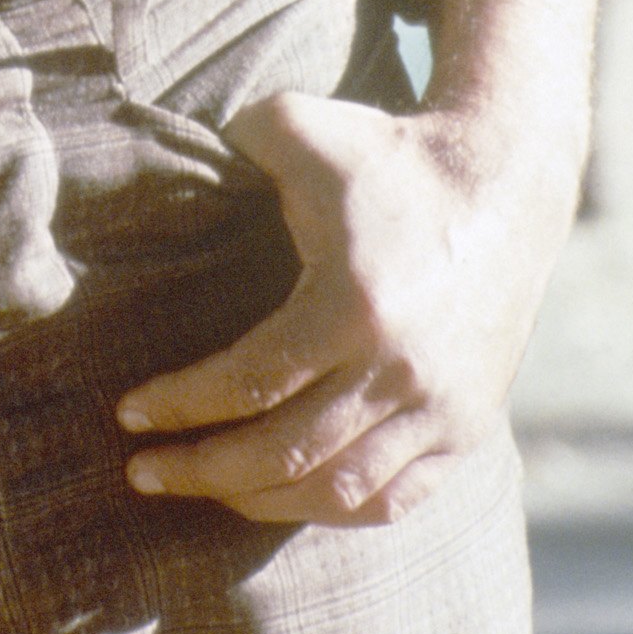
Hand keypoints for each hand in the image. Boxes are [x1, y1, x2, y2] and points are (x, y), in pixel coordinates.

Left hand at [114, 85, 577, 526]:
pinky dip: (330, 509)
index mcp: (354, 304)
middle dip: (203, 470)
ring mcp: (442, 409)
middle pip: (286, 453)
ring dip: (259, 500)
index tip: (128, 413)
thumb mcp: (298, 124)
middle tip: (143, 471)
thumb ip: (230, 142)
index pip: (250, 383)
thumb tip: (159, 165)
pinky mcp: (470, 427)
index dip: (181, 405)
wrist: (504, 186)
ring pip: (338, 492)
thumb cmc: (385, 152)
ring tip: (203, 487)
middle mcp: (401, 371)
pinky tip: (282, 494)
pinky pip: (393, 500)